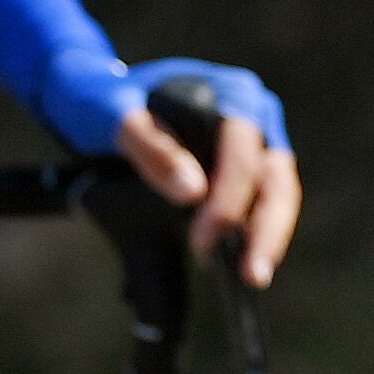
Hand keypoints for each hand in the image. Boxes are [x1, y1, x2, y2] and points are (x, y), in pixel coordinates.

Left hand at [57, 54, 302, 287]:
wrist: (96, 98)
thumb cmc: (106, 99)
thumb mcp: (115, 115)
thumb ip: (152, 148)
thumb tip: (193, 193)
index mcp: (230, 96)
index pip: (242, 155)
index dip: (228, 202)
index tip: (203, 242)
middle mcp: (254, 119)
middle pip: (275, 179)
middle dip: (266, 230)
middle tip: (252, 277)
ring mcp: (253, 144)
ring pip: (277, 194)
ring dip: (267, 237)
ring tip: (252, 277)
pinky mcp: (242, 170)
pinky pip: (259, 203)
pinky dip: (252, 234)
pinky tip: (238, 266)